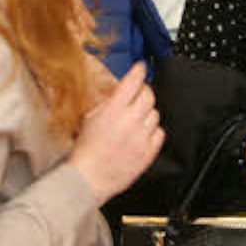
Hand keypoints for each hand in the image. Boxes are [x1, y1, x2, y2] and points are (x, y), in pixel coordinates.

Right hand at [69, 63, 164, 203]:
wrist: (89, 178)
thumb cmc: (86, 151)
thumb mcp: (90, 119)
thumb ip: (107, 104)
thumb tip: (118, 94)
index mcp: (113, 110)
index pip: (133, 82)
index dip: (138, 71)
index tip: (140, 68)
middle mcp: (130, 121)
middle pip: (148, 96)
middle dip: (144, 92)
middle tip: (138, 95)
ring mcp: (141, 137)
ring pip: (155, 114)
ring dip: (147, 113)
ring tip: (136, 119)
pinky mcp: (148, 152)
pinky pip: (160, 133)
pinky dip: (153, 131)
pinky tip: (143, 133)